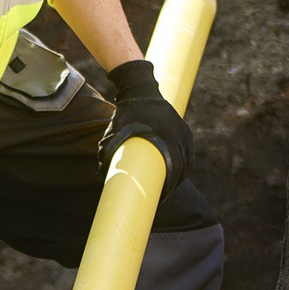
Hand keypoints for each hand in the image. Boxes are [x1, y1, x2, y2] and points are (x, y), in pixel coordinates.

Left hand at [98, 60, 192, 200]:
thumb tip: (100, 174)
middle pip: (181, 170)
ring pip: (186, 163)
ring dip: (179, 179)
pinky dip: (183, 167)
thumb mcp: (114, 132)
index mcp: (164, 137)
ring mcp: (184, 133)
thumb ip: (106, 152)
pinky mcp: (185, 132)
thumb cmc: (125, 114)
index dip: (167, 188)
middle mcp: (178, 136)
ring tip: (167, 190)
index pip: (172, 170)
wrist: (140, 90)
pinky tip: (175, 177)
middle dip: (172, 187)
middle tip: (161, 199)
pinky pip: (188, 155)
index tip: (158, 199)